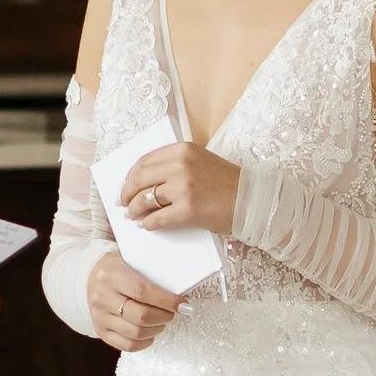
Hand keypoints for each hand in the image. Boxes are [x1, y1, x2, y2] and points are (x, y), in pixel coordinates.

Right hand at [86, 248, 181, 354]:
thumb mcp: (131, 260)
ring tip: (162, 320)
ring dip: (157, 329)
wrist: (91, 277)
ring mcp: (99, 316)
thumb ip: (152, 274)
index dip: (166, 301)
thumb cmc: (119, 268)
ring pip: (136, 333)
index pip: (142, 291)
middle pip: (141, 316)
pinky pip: (127, 345)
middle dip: (164, 316)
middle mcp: (101, 297)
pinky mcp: (100, 331)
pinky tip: (151, 332)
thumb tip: (181, 291)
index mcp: (111, 275)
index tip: (183, 304)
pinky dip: (145, 342)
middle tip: (173, 312)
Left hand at [117, 140, 238, 238]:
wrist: (252, 200)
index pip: (144, 161)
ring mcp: (183, 187)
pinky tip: (148, 225)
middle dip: (127, 193)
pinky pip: (156, 218)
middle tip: (123, 203)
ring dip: (134, 209)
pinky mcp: (187, 210)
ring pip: (144, 199)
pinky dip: (148, 223)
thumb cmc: (228, 183)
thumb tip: (145, 180)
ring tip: (134, 215)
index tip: (126, 185)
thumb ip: (175, 165)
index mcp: (183, 150)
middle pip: (139, 179)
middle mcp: (181, 165)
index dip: (130, 175)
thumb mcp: (201, 161)